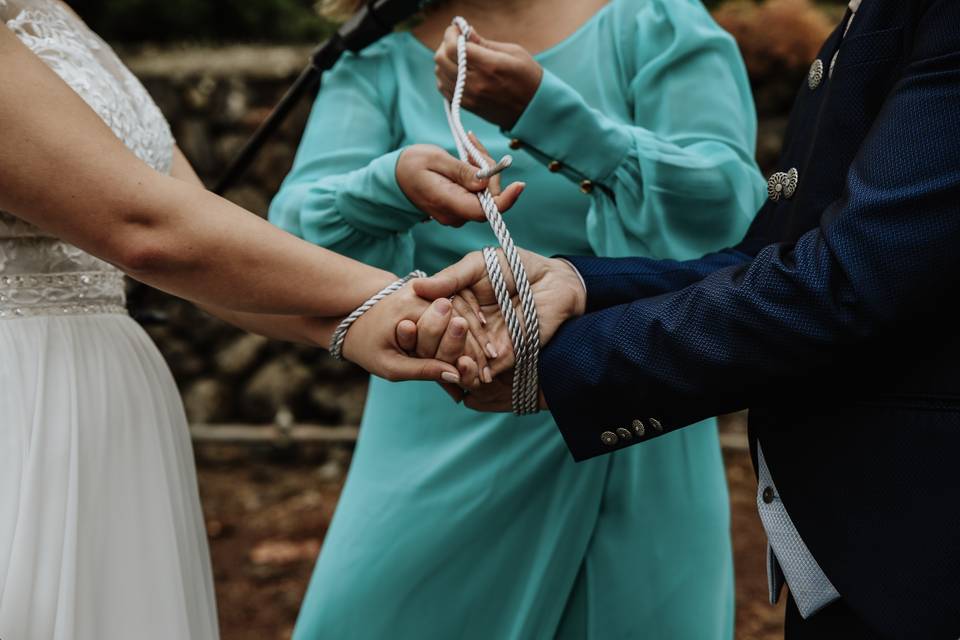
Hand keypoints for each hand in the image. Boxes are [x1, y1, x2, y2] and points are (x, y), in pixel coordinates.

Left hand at [342, 279, 489, 384]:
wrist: (350, 318)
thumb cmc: (367, 346)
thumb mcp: (390, 365)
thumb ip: (422, 370)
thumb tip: (456, 377)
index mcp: (411, 307)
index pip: (452, 331)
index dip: (470, 355)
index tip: (484, 377)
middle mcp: (423, 293)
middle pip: (462, 321)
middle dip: (478, 346)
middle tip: (492, 369)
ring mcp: (427, 291)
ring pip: (462, 315)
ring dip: (476, 339)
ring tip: (490, 363)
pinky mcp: (430, 294)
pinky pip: (455, 312)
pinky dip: (466, 331)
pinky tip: (478, 350)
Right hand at [396, 144, 523, 226]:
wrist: (394, 178)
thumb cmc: (411, 165)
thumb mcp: (434, 160)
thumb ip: (461, 171)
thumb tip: (484, 183)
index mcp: (448, 203)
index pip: (485, 211)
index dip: (506, 200)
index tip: (519, 184)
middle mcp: (456, 214)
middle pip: (490, 198)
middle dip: (490, 171)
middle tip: (473, 146)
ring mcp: (459, 213)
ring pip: (487, 193)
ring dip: (484, 170)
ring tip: (467, 148)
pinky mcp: (461, 207)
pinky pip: (479, 193)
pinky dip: (479, 174)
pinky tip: (467, 157)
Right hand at [408, 249, 586, 409]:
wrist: (554, 280)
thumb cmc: (516, 266)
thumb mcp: (478, 266)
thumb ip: (450, 278)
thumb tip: (417, 286)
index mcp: (454, 305)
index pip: (430, 321)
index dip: (418, 326)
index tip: (405, 326)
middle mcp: (464, 328)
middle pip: (439, 344)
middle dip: (433, 345)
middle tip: (430, 340)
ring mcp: (481, 345)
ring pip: (457, 361)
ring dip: (451, 362)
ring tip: (448, 357)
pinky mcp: (502, 358)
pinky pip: (482, 372)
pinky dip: (473, 374)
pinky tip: (468, 370)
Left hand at [434, 26, 542, 128]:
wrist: (533, 109)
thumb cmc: (528, 77)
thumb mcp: (513, 52)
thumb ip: (485, 43)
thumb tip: (466, 32)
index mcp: (488, 66)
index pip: (453, 47)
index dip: (450, 34)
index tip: (457, 30)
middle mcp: (475, 82)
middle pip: (441, 59)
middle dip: (446, 45)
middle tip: (457, 42)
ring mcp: (469, 96)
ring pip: (439, 73)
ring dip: (445, 61)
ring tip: (458, 57)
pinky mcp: (467, 106)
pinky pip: (444, 88)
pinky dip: (445, 76)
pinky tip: (457, 71)